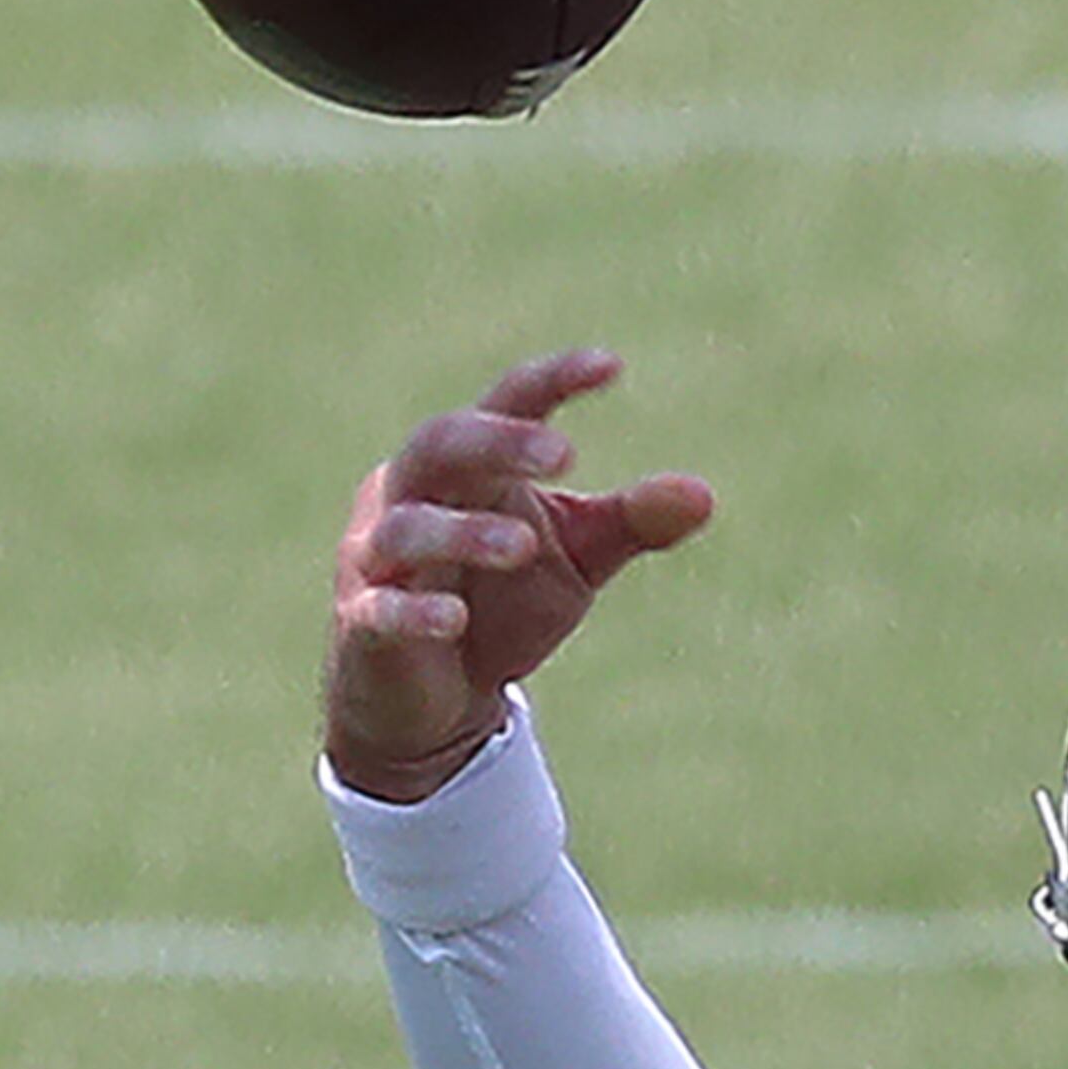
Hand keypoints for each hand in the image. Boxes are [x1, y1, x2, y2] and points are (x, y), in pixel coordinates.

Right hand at [323, 344, 715, 798]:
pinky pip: (380, 607)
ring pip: (407, 525)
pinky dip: (414, 610)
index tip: (611, 367)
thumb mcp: (576, 561)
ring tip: (523, 546)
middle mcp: (414, 494)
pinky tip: (456, 620)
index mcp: (472, 466)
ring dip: (464, 533)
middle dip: (497, 443)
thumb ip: (631, 524)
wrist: (436, 702)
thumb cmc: (503, 605)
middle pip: (441, 443)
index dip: (552, 380)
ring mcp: (379, 556)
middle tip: (564, 456)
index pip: (507, 402)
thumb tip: (704, 494)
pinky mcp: (363, 622)